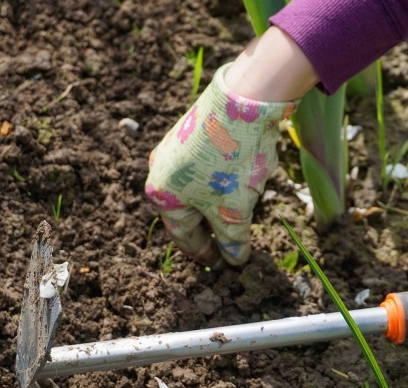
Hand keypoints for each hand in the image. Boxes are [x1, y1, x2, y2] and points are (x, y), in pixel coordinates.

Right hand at [145, 64, 295, 267]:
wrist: (243, 100)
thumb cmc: (231, 162)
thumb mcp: (233, 211)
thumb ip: (232, 240)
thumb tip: (235, 260)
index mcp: (162, 195)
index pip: (185, 237)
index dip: (207, 255)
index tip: (224, 266)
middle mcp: (161, 171)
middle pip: (190, 212)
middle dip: (214, 228)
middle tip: (232, 245)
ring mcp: (176, 149)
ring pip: (201, 189)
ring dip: (221, 203)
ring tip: (245, 211)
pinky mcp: (194, 132)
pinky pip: (208, 167)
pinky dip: (225, 181)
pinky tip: (246, 179)